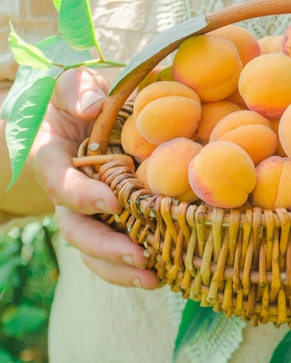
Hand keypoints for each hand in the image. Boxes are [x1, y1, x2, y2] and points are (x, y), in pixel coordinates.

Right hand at [32, 68, 159, 288]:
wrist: (93, 110)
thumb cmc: (81, 95)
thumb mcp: (73, 83)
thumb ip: (76, 90)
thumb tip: (89, 107)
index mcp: (53, 160)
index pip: (60, 183)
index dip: (82, 197)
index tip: (114, 203)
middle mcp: (68, 192)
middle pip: (76, 228)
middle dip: (105, 247)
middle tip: (139, 256)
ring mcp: (90, 210)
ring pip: (95, 249)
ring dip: (121, 268)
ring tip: (154, 279)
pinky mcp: (113, 218)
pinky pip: (118, 246)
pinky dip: (135, 264)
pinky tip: (165, 273)